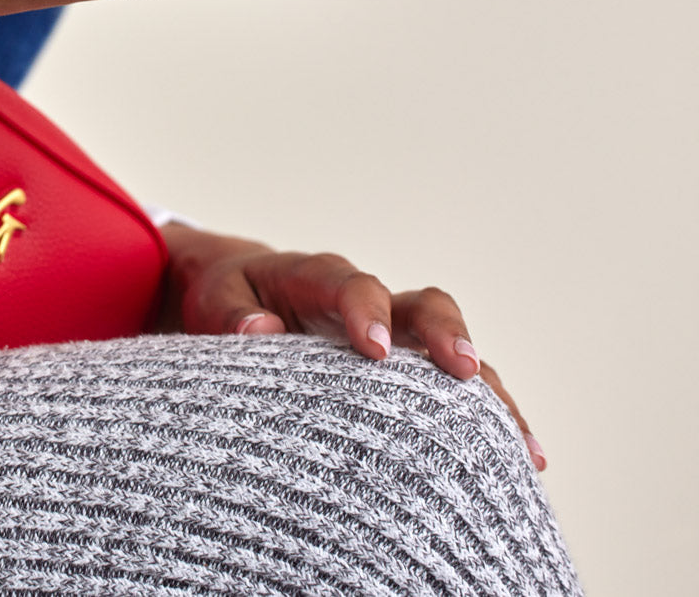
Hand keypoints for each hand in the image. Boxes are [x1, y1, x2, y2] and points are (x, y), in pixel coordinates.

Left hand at [157, 223, 547, 471]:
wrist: (244, 291)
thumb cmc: (229, 297)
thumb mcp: (215, 297)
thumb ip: (231, 314)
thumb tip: (257, 332)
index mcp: (319, 277)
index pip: (349, 284)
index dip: (366, 311)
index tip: (374, 349)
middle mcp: (373, 299)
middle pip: (423, 305)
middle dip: (445, 335)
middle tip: (462, 372)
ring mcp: (400, 331)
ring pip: (455, 350)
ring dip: (489, 389)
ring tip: (521, 445)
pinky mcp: (412, 367)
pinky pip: (459, 388)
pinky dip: (491, 418)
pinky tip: (523, 461)